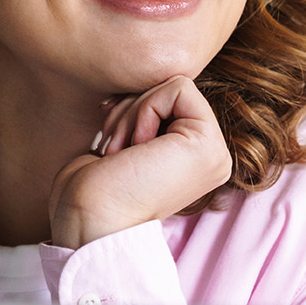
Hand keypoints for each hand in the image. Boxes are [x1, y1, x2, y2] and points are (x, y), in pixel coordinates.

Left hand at [48, 76, 232, 249]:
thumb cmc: (93, 192)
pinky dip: (143, 111)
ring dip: (132, 116)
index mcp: (195, 160)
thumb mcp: (125, 143)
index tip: (116, 149)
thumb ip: (145, 116)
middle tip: (119, 154)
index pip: (168, 99)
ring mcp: (215, 153)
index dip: (132, 111)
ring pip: (171, 86)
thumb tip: (136, 81)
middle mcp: (212, 158)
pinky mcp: (208, 145)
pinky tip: (134, 149)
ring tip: (123, 156)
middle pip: (170, 90)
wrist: (90, 222)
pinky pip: (176, 88)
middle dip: (131, 111)